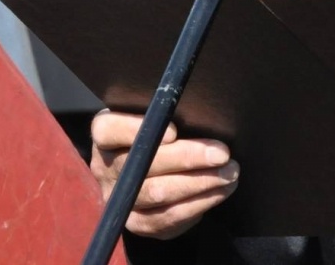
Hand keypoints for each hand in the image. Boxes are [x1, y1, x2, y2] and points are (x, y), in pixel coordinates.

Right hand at [88, 110, 239, 239]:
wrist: (155, 171)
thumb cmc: (160, 134)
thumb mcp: (154, 119)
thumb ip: (164, 114)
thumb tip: (200, 110)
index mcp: (105, 136)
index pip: (107, 129)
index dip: (135, 129)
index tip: (174, 130)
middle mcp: (105, 169)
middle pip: (141, 165)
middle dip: (187, 158)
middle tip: (222, 153)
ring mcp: (119, 200)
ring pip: (158, 193)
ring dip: (200, 183)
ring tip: (229, 173)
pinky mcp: (137, 223)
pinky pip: (167, 219)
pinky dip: (198, 204)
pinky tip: (220, 191)